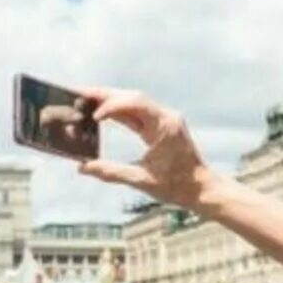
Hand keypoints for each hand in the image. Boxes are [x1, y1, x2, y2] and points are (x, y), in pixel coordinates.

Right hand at [76, 88, 216, 208]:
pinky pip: (138, 112)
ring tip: (86, 99)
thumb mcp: (141, 181)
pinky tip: (103, 113)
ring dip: (111, 100)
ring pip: (134, 102)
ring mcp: (165, 120)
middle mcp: (166, 117)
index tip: (94, 118)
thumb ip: (111, 172)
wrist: (202, 189)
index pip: (135, 103)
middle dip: (105, 95)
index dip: (112, 106)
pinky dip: (120, 111)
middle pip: (132, 96)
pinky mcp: (162, 126)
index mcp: (165, 125)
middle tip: (79, 93)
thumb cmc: (177, 186)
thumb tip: (83, 167)